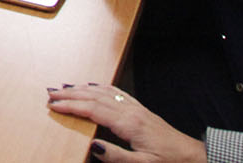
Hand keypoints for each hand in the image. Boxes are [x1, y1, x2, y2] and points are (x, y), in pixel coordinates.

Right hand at [44, 83, 203, 162]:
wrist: (192, 156)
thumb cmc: (169, 161)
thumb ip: (117, 157)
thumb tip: (93, 146)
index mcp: (129, 123)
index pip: (93, 110)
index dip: (71, 107)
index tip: (53, 106)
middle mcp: (131, 111)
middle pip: (94, 97)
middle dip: (71, 94)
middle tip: (50, 94)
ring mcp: (135, 108)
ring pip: (103, 91)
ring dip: (82, 88)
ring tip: (64, 87)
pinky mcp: (140, 109)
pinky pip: (115, 92)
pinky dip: (99, 87)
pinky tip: (92, 86)